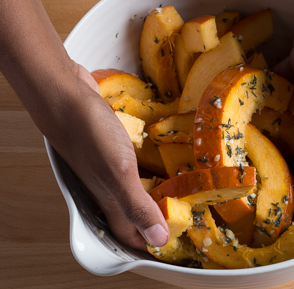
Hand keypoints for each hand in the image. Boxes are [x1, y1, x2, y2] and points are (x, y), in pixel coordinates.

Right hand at [0, 0, 168, 250]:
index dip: (150, 242)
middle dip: (157, 218)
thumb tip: (158, 239)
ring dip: (156, 193)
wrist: (66, 95)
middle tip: (185, 214)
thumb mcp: (119, 172)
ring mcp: (109, 167)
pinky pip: (135, 167)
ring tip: (180, 191)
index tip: (176, 241)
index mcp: (110, 199)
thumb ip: (137, 205)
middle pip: (134, 213)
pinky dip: (150, 169)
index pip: (131, 234)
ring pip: (136, 190)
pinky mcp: (113, 148)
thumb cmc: (89, 133)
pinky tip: (162, 161)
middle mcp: (109, 187)